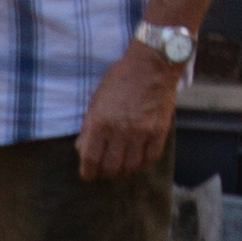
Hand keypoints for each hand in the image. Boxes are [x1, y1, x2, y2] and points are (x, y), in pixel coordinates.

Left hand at [73, 43, 179, 178]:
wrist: (151, 65)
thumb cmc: (120, 80)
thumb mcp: (96, 101)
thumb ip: (89, 127)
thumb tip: (82, 150)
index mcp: (99, 123)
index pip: (90, 159)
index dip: (88, 172)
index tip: (89, 175)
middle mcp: (120, 130)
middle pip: (111, 168)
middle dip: (105, 173)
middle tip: (105, 170)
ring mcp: (141, 132)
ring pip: (131, 166)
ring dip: (125, 169)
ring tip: (122, 164)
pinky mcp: (159, 131)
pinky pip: (151, 158)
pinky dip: (144, 162)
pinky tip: (139, 157)